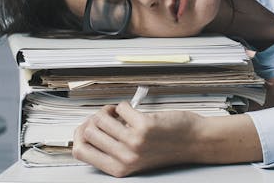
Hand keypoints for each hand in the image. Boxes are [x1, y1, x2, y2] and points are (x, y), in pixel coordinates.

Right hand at [72, 102, 200, 176]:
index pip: (80, 152)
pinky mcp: (144, 125)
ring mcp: (134, 142)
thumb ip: (114, 150)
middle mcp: (125, 158)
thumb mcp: (135, 159)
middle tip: (106, 116)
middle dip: (94, 119)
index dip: (78, 135)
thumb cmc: (167, 148)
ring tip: (117, 111)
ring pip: (100, 118)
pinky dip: (123, 105)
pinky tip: (131, 109)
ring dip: (107, 110)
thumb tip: (88, 129)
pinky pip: (121, 108)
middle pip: (87, 132)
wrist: (194, 142)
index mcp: (119, 169)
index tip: (86, 126)